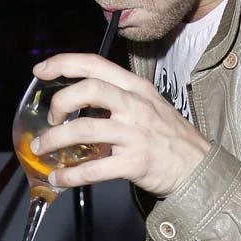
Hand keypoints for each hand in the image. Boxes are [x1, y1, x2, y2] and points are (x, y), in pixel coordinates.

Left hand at [31, 52, 210, 196]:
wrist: (199, 168)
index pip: (95, 64)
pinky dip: (70, 175)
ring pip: (84, 129)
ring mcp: (136, 134)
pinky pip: (94, 169)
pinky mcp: (135, 163)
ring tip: (41, 148)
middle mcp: (135, 106)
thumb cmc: (170, 137)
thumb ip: (119, 98)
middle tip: (51, 119)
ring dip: (55, 140)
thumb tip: (79, 99)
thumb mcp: (149, 105)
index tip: (41, 70)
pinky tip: (59, 178)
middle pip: (89, 89)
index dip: (63, 63)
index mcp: (136, 88)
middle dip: (60, 101)